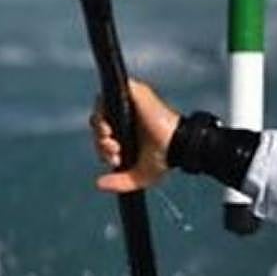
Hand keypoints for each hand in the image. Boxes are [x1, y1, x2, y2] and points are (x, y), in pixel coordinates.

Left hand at [90, 78, 180, 192]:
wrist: (177, 145)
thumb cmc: (164, 158)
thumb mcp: (140, 176)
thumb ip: (121, 183)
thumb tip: (99, 183)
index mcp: (128, 131)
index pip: (103, 134)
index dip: (102, 147)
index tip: (114, 159)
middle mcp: (128, 115)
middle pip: (99, 122)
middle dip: (100, 140)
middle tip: (113, 150)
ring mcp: (131, 103)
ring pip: (101, 108)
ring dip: (99, 127)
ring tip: (110, 140)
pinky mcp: (134, 93)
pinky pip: (110, 92)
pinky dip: (104, 108)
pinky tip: (110, 127)